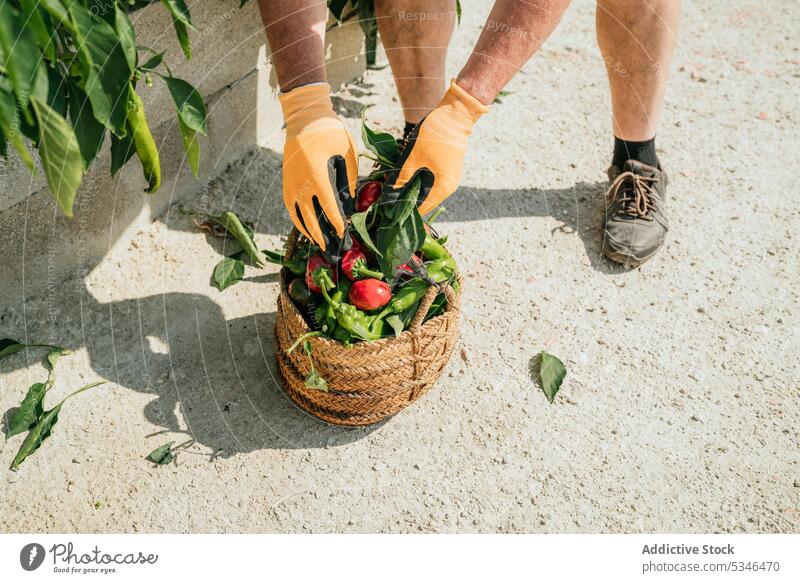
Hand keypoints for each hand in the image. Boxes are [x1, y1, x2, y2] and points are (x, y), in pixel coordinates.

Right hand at [279, 83, 357, 251]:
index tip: (345, 236)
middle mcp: (300, 183)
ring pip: (298, 217)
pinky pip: (291, 209)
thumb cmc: (330, 132)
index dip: (337, 224)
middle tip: (333, 251)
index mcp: (316, 175)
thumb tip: (351, 203)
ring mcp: (290, 184)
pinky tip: (307, 230)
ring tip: (320, 245)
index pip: (328, 207)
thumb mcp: (347, 151)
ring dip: (310, 233)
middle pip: (311, 218)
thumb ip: (350, 178)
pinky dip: (299, 221)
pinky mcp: (286, 183)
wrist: (303, 118)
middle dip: (323, 237)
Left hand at [388, 80, 488, 214]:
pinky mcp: (446, 168)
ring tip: (391, 183)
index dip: (404, 211)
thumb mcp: (413, 158)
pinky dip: (416, 179)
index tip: (387, 210)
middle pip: (423, 200)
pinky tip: (403, 174)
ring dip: (409, 187)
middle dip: (404, 198)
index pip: (421, 209)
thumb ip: (401, 178)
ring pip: (425, 189)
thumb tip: (389, 195)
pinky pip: (429, 180)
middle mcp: (447, 187)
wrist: (455, 114)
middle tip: (385, 194)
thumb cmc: (434, 136)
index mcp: (442, 188)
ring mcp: (448, 177)